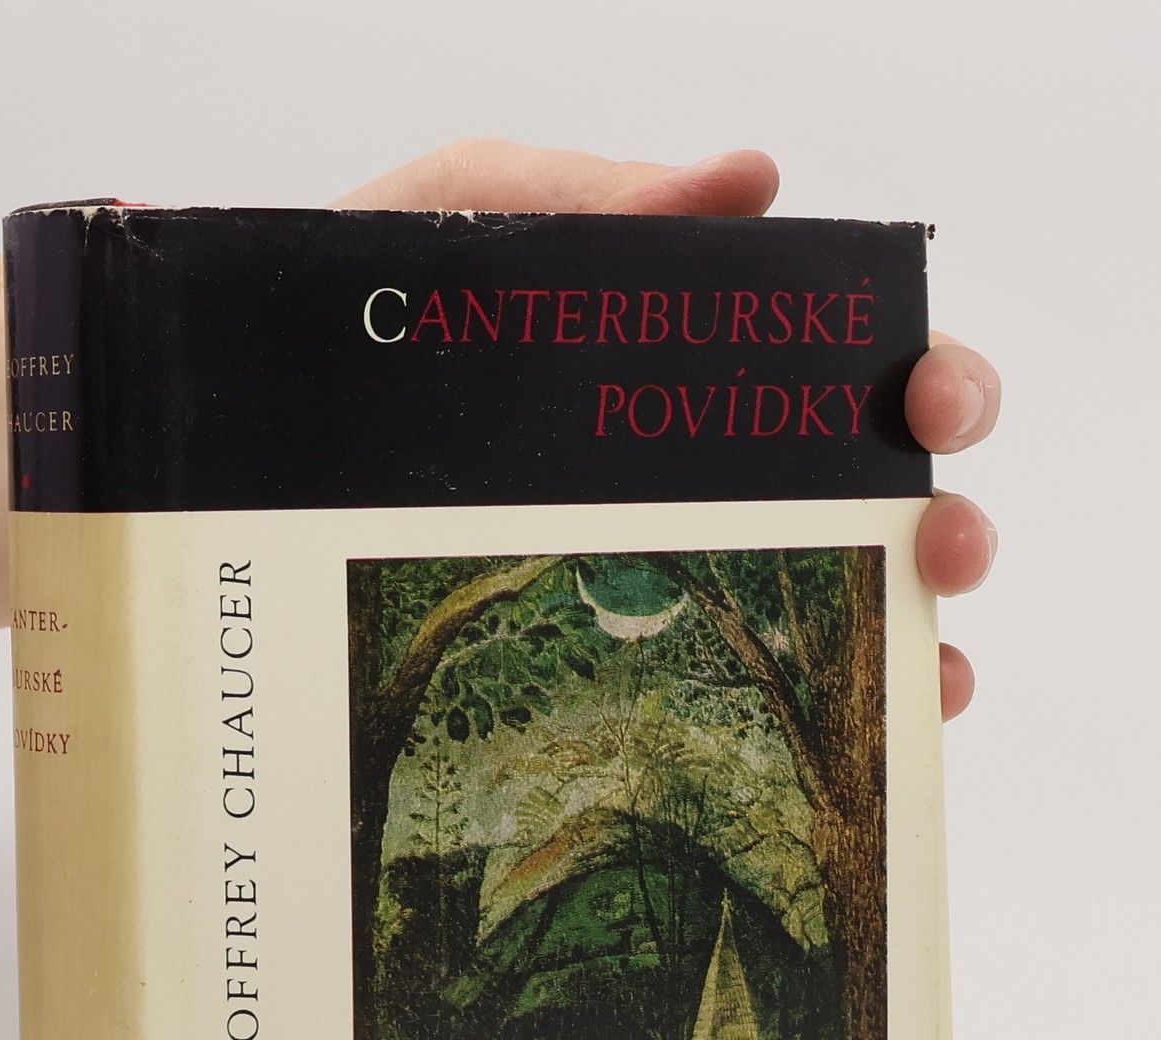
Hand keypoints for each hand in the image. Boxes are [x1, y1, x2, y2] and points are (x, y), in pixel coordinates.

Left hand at [338, 141, 997, 719]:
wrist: (214, 443)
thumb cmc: (341, 327)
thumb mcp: (451, 219)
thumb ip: (586, 195)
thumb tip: (751, 179)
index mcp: (689, 367)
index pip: (845, 368)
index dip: (926, 379)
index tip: (935, 404)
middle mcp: (701, 477)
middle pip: (871, 498)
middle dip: (945, 515)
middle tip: (943, 539)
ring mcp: (664, 580)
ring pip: (833, 611)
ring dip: (912, 636)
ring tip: (932, 672)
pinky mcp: (611, 672)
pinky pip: (740, 709)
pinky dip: (829, 724)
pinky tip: (871, 738)